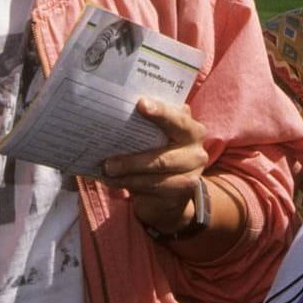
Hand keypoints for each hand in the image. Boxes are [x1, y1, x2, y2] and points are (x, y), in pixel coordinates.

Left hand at [103, 96, 208, 234]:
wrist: (173, 191)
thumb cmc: (160, 152)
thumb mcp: (159, 136)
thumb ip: (149, 123)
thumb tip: (117, 110)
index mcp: (192, 131)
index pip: (178, 120)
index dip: (161, 112)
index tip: (140, 104)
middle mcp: (196, 154)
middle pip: (163, 158)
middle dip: (133, 161)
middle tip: (108, 162)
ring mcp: (190, 179)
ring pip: (155, 179)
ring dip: (127, 175)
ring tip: (106, 172)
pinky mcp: (178, 198)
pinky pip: (151, 193)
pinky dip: (130, 187)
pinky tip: (113, 182)